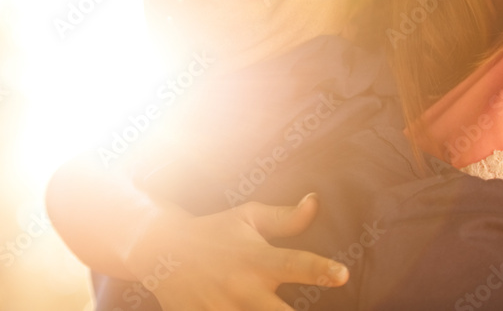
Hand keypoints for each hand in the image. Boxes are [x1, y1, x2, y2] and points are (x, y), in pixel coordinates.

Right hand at [125, 193, 348, 310]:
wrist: (160, 249)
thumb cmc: (214, 232)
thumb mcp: (247, 218)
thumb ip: (285, 218)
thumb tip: (316, 201)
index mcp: (257, 259)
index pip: (294, 264)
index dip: (320, 270)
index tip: (343, 275)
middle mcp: (242, 288)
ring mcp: (220, 310)